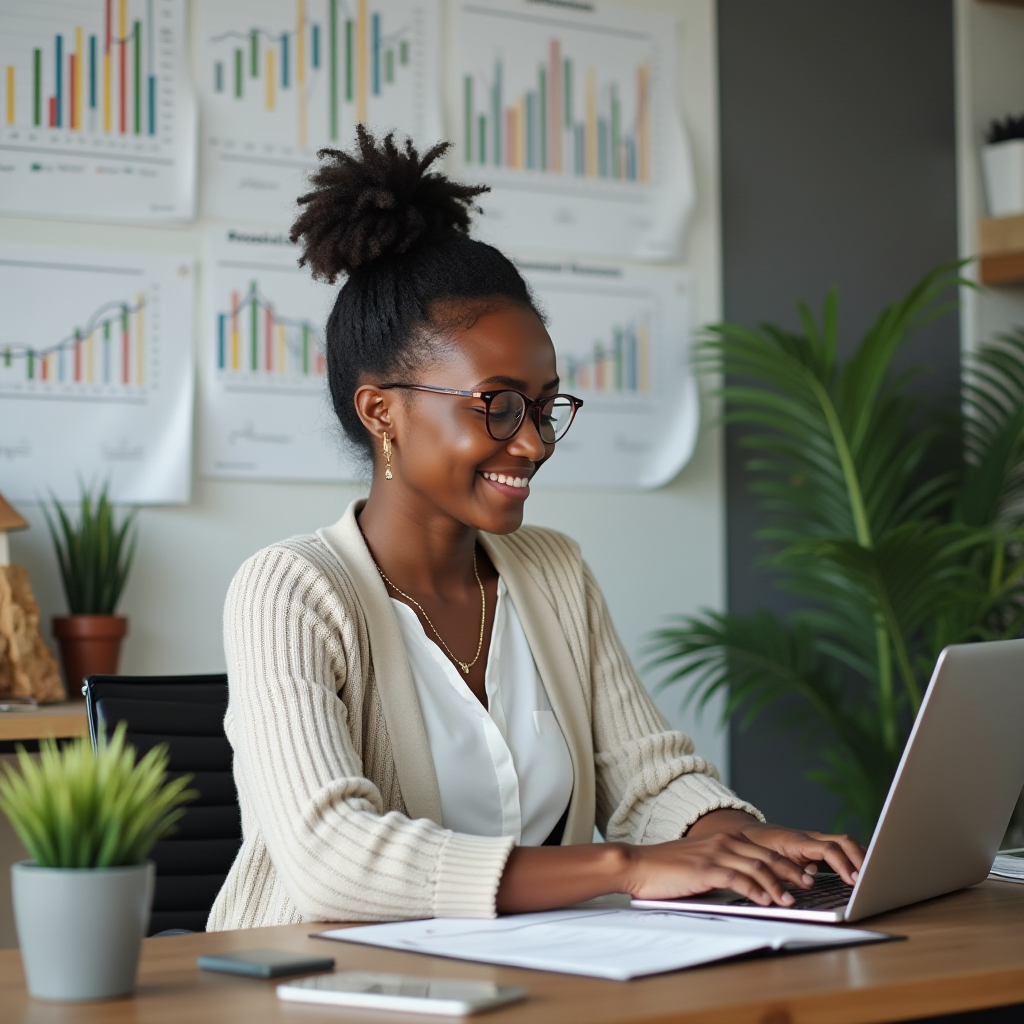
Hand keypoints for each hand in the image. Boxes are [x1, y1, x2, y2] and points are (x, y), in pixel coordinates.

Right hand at [620, 831, 817, 906]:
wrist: (639, 864)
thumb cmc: (667, 868)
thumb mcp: (701, 864)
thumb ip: (724, 869)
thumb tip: (747, 887)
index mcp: (724, 838)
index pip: (764, 849)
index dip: (786, 862)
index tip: (803, 875)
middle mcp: (723, 841)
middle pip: (766, 856)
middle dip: (790, 872)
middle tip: (807, 884)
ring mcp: (715, 854)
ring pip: (756, 867)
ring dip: (777, 885)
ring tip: (790, 899)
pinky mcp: (705, 869)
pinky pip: (738, 878)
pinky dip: (755, 890)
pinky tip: (765, 901)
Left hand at [735, 821, 864, 885]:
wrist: (749, 834)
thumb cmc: (756, 848)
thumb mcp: (767, 861)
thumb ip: (785, 870)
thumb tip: (809, 879)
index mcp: (798, 841)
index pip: (828, 848)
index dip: (843, 864)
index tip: (854, 880)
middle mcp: (810, 838)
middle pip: (844, 841)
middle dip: (860, 859)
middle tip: (869, 880)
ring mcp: (816, 840)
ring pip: (845, 842)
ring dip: (861, 857)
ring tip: (872, 878)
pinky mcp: (818, 846)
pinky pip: (841, 847)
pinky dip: (854, 858)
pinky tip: (862, 872)